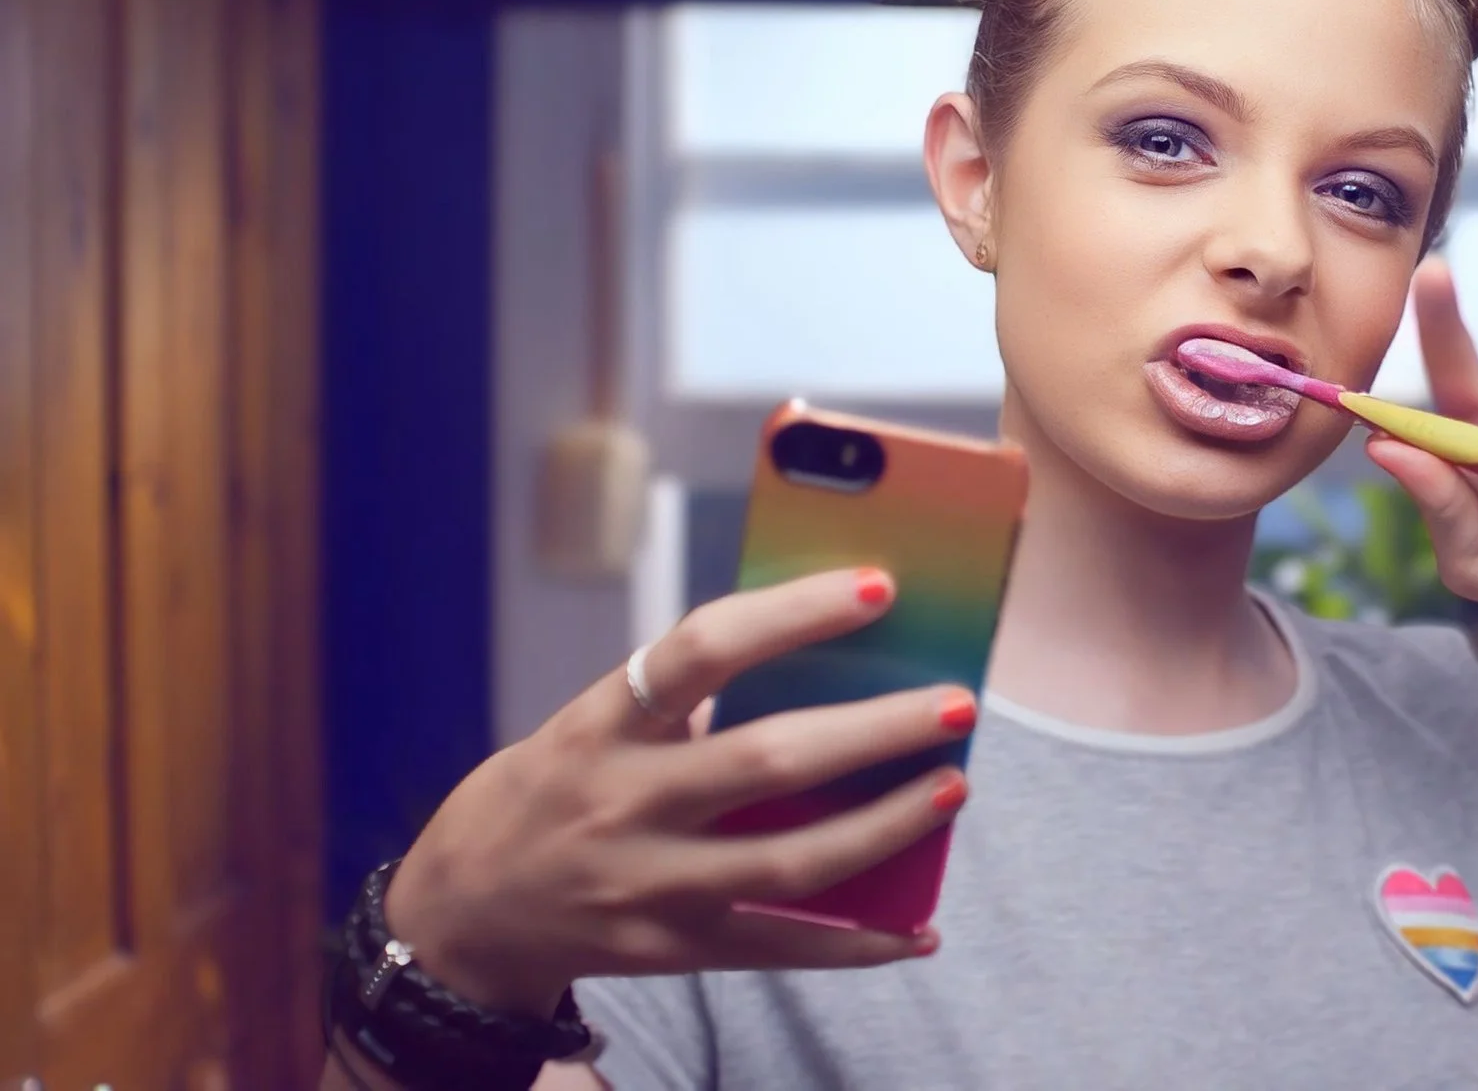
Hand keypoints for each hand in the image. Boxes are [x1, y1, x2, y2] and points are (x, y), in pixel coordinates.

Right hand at [381, 569, 974, 1013]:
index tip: (878, 587)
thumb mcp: (590, 725)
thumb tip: (819, 656)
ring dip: (883, 829)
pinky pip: (782, 951)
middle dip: (872, 732)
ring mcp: (649, 887)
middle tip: (956, 701)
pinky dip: (858, 944)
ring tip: (952, 788)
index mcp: (602, 725)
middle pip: (765, 762)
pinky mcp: (672, 951)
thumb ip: (683, 697)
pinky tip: (919, 927)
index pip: (702, 650)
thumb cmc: (549, 790)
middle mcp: (623, 804)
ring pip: (788, 864)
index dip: (791, 614)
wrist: (460, 916)